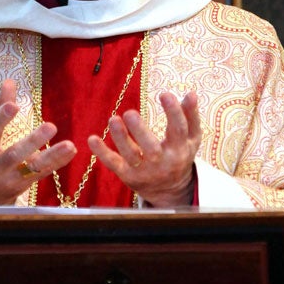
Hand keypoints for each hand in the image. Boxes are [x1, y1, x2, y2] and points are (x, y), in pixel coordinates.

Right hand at [0, 79, 76, 213]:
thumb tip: (10, 81)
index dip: (1, 119)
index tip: (15, 106)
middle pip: (14, 154)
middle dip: (33, 142)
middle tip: (51, 126)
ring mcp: (9, 179)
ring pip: (32, 169)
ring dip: (52, 156)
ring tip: (70, 145)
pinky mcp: (22, 186)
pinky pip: (42, 174)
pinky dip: (58, 163)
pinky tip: (71, 150)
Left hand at [87, 90, 200, 207]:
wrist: (170, 190)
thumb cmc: (180, 155)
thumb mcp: (191, 138)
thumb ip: (190, 116)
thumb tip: (191, 93)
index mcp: (179, 150)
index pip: (178, 130)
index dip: (173, 112)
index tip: (164, 94)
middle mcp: (162, 162)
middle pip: (152, 148)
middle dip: (140, 131)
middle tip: (130, 113)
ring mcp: (144, 170)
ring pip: (130, 156)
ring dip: (120, 138)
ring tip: (113, 119)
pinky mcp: (128, 175)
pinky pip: (113, 164)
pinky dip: (102, 153)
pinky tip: (92, 138)